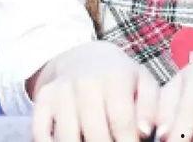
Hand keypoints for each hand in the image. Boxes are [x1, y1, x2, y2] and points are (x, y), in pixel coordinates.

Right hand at [29, 40, 159, 141]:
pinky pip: (40, 133)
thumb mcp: (144, 83)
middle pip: (95, 135)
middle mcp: (86, 81)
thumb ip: (152, 107)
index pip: (121, 122)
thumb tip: (144, 132)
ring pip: (67, 138)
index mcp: (115, 77)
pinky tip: (71, 141)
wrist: (87, 57)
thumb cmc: (122, 78)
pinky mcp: (43, 98)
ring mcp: (62, 89)